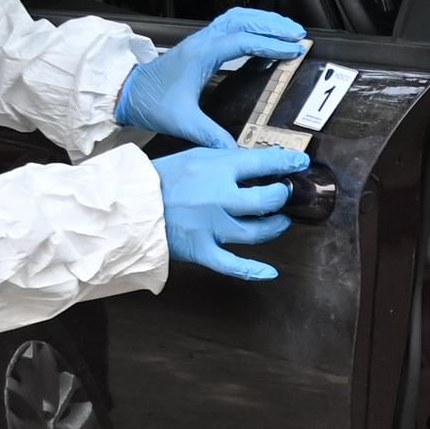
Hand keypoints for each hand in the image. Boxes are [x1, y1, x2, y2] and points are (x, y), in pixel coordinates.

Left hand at [113, 6, 307, 145]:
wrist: (127, 92)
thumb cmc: (151, 103)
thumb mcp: (183, 122)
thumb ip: (211, 136)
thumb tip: (235, 151)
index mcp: (201, 56)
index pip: (243, 40)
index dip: (271, 43)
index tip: (293, 50)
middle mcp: (201, 42)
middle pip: (243, 20)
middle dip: (273, 25)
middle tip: (298, 35)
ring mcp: (200, 40)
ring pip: (236, 18)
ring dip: (263, 20)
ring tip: (286, 29)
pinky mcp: (198, 44)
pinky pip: (229, 25)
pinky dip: (250, 24)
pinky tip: (260, 34)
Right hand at [154, 144, 310, 282]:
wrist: (129, 203)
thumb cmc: (161, 177)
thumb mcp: (194, 155)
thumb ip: (225, 159)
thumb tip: (254, 162)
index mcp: (218, 170)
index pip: (264, 163)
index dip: (288, 162)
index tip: (300, 163)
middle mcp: (221, 198)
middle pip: (267, 199)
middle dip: (282, 196)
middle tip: (285, 194)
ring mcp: (213, 227)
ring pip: (257, 232)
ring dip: (275, 226)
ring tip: (280, 221)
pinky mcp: (203, 250)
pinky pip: (234, 265)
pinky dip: (254, 271)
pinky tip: (270, 272)